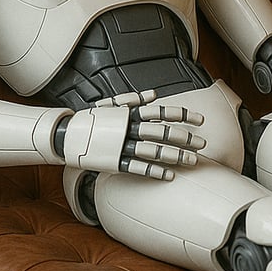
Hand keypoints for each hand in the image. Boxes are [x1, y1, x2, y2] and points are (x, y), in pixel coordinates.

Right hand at [60, 89, 205, 179]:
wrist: (68, 135)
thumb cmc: (94, 119)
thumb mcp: (113, 104)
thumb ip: (135, 99)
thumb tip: (154, 94)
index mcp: (132, 112)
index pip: (163, 112)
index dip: (183, 115)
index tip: (200, 120)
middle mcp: (130, 128)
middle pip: (164, 133)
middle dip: (186, 138)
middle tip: (203, 145)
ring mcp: (123, 146)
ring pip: (155, 151)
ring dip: (176, 157)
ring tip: (192, 162)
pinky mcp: (115, 163)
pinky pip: (138, 168)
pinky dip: (155, 172)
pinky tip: (170, 175)